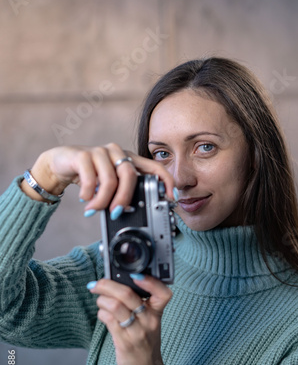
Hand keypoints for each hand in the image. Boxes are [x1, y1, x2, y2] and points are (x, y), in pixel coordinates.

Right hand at [21, 144, 174, 212]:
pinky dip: (88, 194)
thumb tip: (128, 212)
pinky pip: (90, 178)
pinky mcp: (83, 155)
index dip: (166, 181)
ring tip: (94, 209)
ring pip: (110, 180)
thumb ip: (121, 192)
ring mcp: (100, 151)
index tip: (170, 198)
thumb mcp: (109, 183)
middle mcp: (117, 152)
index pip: (154, 167)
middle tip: (116, 213)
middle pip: (130, 175)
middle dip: (124, 199)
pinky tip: (85, 199)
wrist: (60, 163)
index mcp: (129, 159)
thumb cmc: (89, 174)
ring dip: (102, 201)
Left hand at [87, 275, 172, 364]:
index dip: (150, 281)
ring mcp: (137, 332)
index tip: (135, 274)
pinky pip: (109, 321)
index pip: (163, 293)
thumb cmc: (145, 343)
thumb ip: (138, 304)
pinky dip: (101, 313)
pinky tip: (102, 314)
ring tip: (99, 301)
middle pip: (128, 294)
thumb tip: (115, 283)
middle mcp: (149, 321)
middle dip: (107, 284)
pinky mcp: (125, 343)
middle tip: (96, 284)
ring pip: (115, 306)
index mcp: (157, 313)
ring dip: (102, 300)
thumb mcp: (149, 322)